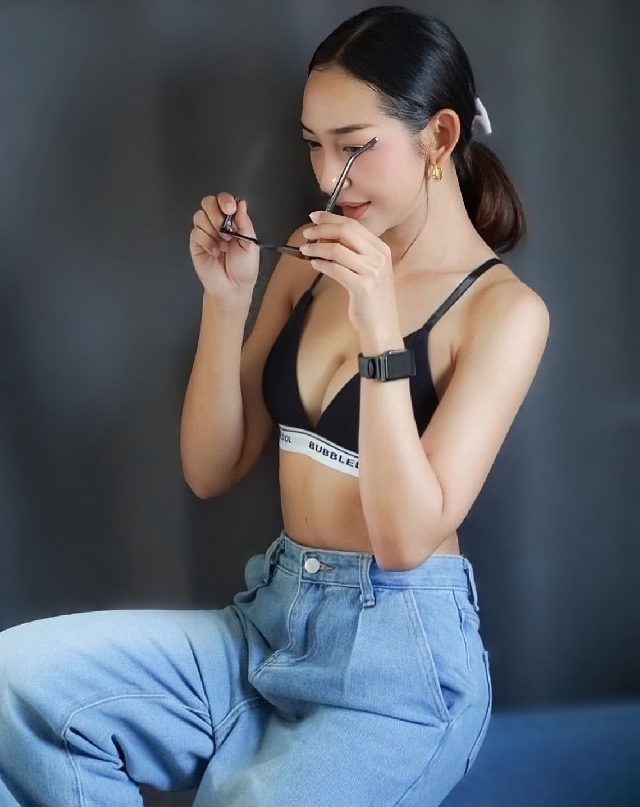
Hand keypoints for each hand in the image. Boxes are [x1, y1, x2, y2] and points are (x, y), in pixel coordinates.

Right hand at [189, 193, 258, 300]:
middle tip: (225, 230)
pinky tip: (215, 252)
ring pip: (200, 215)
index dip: (225, 201)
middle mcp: (218, 223)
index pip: (224, 201)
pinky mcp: (196, 243)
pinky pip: (196, 232)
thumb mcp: (250, 244)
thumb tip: (241, 203)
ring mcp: (206, 232)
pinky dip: (207, 241)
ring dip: (212, 230)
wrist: (233, 288)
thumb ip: (244, 223)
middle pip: (208, 202)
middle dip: (216, 213)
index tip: (230, 210)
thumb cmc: (244, 268)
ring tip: (223, 245)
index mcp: (233, 221)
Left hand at [299, 211, 396, 332]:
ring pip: (338, 249)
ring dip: (317, 247)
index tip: (315, 217)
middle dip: (322, 229)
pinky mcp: (362, 286)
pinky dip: (321, 264)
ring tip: (306, 250)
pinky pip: (335, 269)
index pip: (354, 225)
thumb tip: (327, 238)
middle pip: (346, 231)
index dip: (331, 218)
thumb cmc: (372, 299)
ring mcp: (372, 271)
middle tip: (307, 233)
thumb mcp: (369, 270)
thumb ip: (354, 253)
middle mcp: (379, 257)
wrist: (382, 325)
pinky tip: (314, 264)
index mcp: (381, 249)